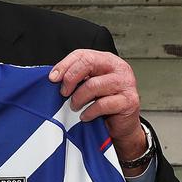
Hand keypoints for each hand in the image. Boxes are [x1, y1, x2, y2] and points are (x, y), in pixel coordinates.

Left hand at [48, 50, 147, 164]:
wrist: (123, 126)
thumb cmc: (104, 105)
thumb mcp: (89, 86)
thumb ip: (78, 78)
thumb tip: (55, 77)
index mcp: (108, 60)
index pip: (83, 55)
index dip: (65, 65)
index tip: (53, 78)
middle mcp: (119, 68)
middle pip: (89, 63)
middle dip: (71, 78)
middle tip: (64, 93)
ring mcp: (126, 84)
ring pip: (93, 85)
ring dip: (79, 98)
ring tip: (75, 106)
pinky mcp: (128, 101)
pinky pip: (102, 104)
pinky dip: (89, 112)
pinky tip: (85, 116)